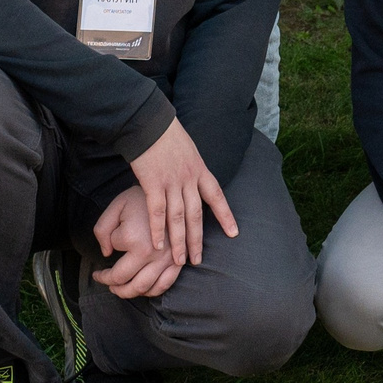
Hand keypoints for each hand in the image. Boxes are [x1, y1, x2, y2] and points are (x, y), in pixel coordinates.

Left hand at [89, 187, 183, 300]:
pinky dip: (151, 292)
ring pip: (143, 288)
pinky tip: (142, 288)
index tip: (106, 244)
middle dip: (109, 282)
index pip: (113, 250)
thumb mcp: (116, 206)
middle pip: (124, 280)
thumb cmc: (142, 198)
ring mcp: (165, 259)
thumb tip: (106, 254)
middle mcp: (150, 252)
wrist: (172, 191)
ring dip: (127, 293)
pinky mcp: (177, 261)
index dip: (107, 245)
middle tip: (103, 279)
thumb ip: (102, 229)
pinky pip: (164, 285)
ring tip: (118, 288)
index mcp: (132, 237)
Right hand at [125, 117, 236, 269]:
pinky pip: (157, 212)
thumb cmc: (166, 134)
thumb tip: (193, 182)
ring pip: (178, 218)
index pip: (217, 196)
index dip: (225, 216)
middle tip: (197, 260)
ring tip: (179, 260)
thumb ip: (192, 169)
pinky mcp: (153, 183)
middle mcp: (189, 178)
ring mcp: (171, 182)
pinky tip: (158, 246)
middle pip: (196, 215)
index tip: (234, 233)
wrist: (148, 122)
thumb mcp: (188, 150)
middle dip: (197, 240)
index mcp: (200, 169)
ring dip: (179, 241)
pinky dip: (157, 230)